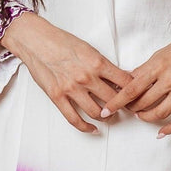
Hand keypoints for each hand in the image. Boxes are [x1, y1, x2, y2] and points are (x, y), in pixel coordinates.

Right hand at [2, 11, 133, 132]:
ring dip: (106, 117)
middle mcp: (87, 77)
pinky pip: (74, 119)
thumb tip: (120, 78)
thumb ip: (103, 65)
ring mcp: (71, 89)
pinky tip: (93, 129)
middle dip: (121, 106)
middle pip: (113, 100)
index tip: (135, 95)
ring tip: (109, 116)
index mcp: (98, 63)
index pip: (125, 83)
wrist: (36, 40)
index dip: (133, 91)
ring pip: (97, 112)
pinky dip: (86, 127)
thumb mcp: (89, 49)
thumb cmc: (61, 41)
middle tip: (124, 109)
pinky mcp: (57, 97)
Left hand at [98, 6, 170, 135]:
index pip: (131, 88)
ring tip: (141, 116)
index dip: (116, 101)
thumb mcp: (163, 52)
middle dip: (131, 108)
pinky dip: (170, 128)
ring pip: (159, 112)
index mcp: (158, 65)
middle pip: (142, 102)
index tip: (107, 109)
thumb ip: (146, 68)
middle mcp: (170, 78)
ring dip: (146, 117)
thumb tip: (129, 80)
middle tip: (126, 109)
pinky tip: (161, 132)